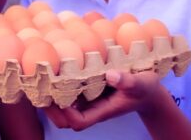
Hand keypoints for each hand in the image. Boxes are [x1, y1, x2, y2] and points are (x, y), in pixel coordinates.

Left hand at [44, 70, 162, 131]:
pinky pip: (69, 92)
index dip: (66, 113)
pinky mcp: (88, 89)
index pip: (79, 122)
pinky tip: (56, 68)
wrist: (148, 88)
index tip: (60, 95)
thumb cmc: (145, 88)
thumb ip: (127, 81)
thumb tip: (110, 75)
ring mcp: (89, 100)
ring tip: (44, 77)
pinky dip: (59, 85)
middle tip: (42, 87)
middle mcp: (92, 108)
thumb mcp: (141, 83)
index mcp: (103, 111)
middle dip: (51, 107)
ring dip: (52, 95)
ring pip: (64, 106)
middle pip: (65, 119)